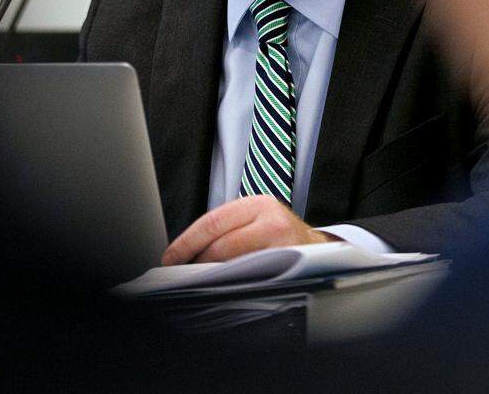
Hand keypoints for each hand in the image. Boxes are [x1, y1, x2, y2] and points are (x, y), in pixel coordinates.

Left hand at [161, 195, 333, 264]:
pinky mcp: (290, 264)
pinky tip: (224, 284)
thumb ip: (227, 227)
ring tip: (198, 279)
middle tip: (182, 272)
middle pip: (222, 243)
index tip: (170, 257)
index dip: (187, 242)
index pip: (212, 222)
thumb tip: (189, 250)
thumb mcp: (255, 219)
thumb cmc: (279, 234)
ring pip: (236, 262)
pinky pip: (254, 276)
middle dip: (198, 261)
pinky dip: (234, 281)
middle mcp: (271, 219)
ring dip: (213, 273)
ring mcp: (283, 243)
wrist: (318, 249)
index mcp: (256, 204)